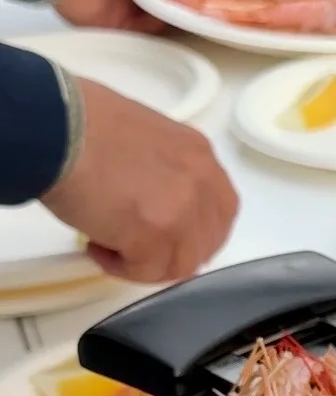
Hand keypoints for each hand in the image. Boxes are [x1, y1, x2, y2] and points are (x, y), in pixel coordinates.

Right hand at [43, 79, 238, 282]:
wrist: (54, 128)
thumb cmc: (80, 124)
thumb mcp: (144, 137)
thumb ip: (165, 170)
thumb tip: (156, 198)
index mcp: (199, 155)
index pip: (221, 209)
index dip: (197, 232)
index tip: (170, 237)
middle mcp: (201, 182)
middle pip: (207, 243)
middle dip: (173, 254)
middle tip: (139, 250)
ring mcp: (183, 211)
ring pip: (180, 264)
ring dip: (147, 264)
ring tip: (109, 245)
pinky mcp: (156, 235)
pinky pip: (147, 271)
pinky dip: (121, 267)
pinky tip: (97, 247)